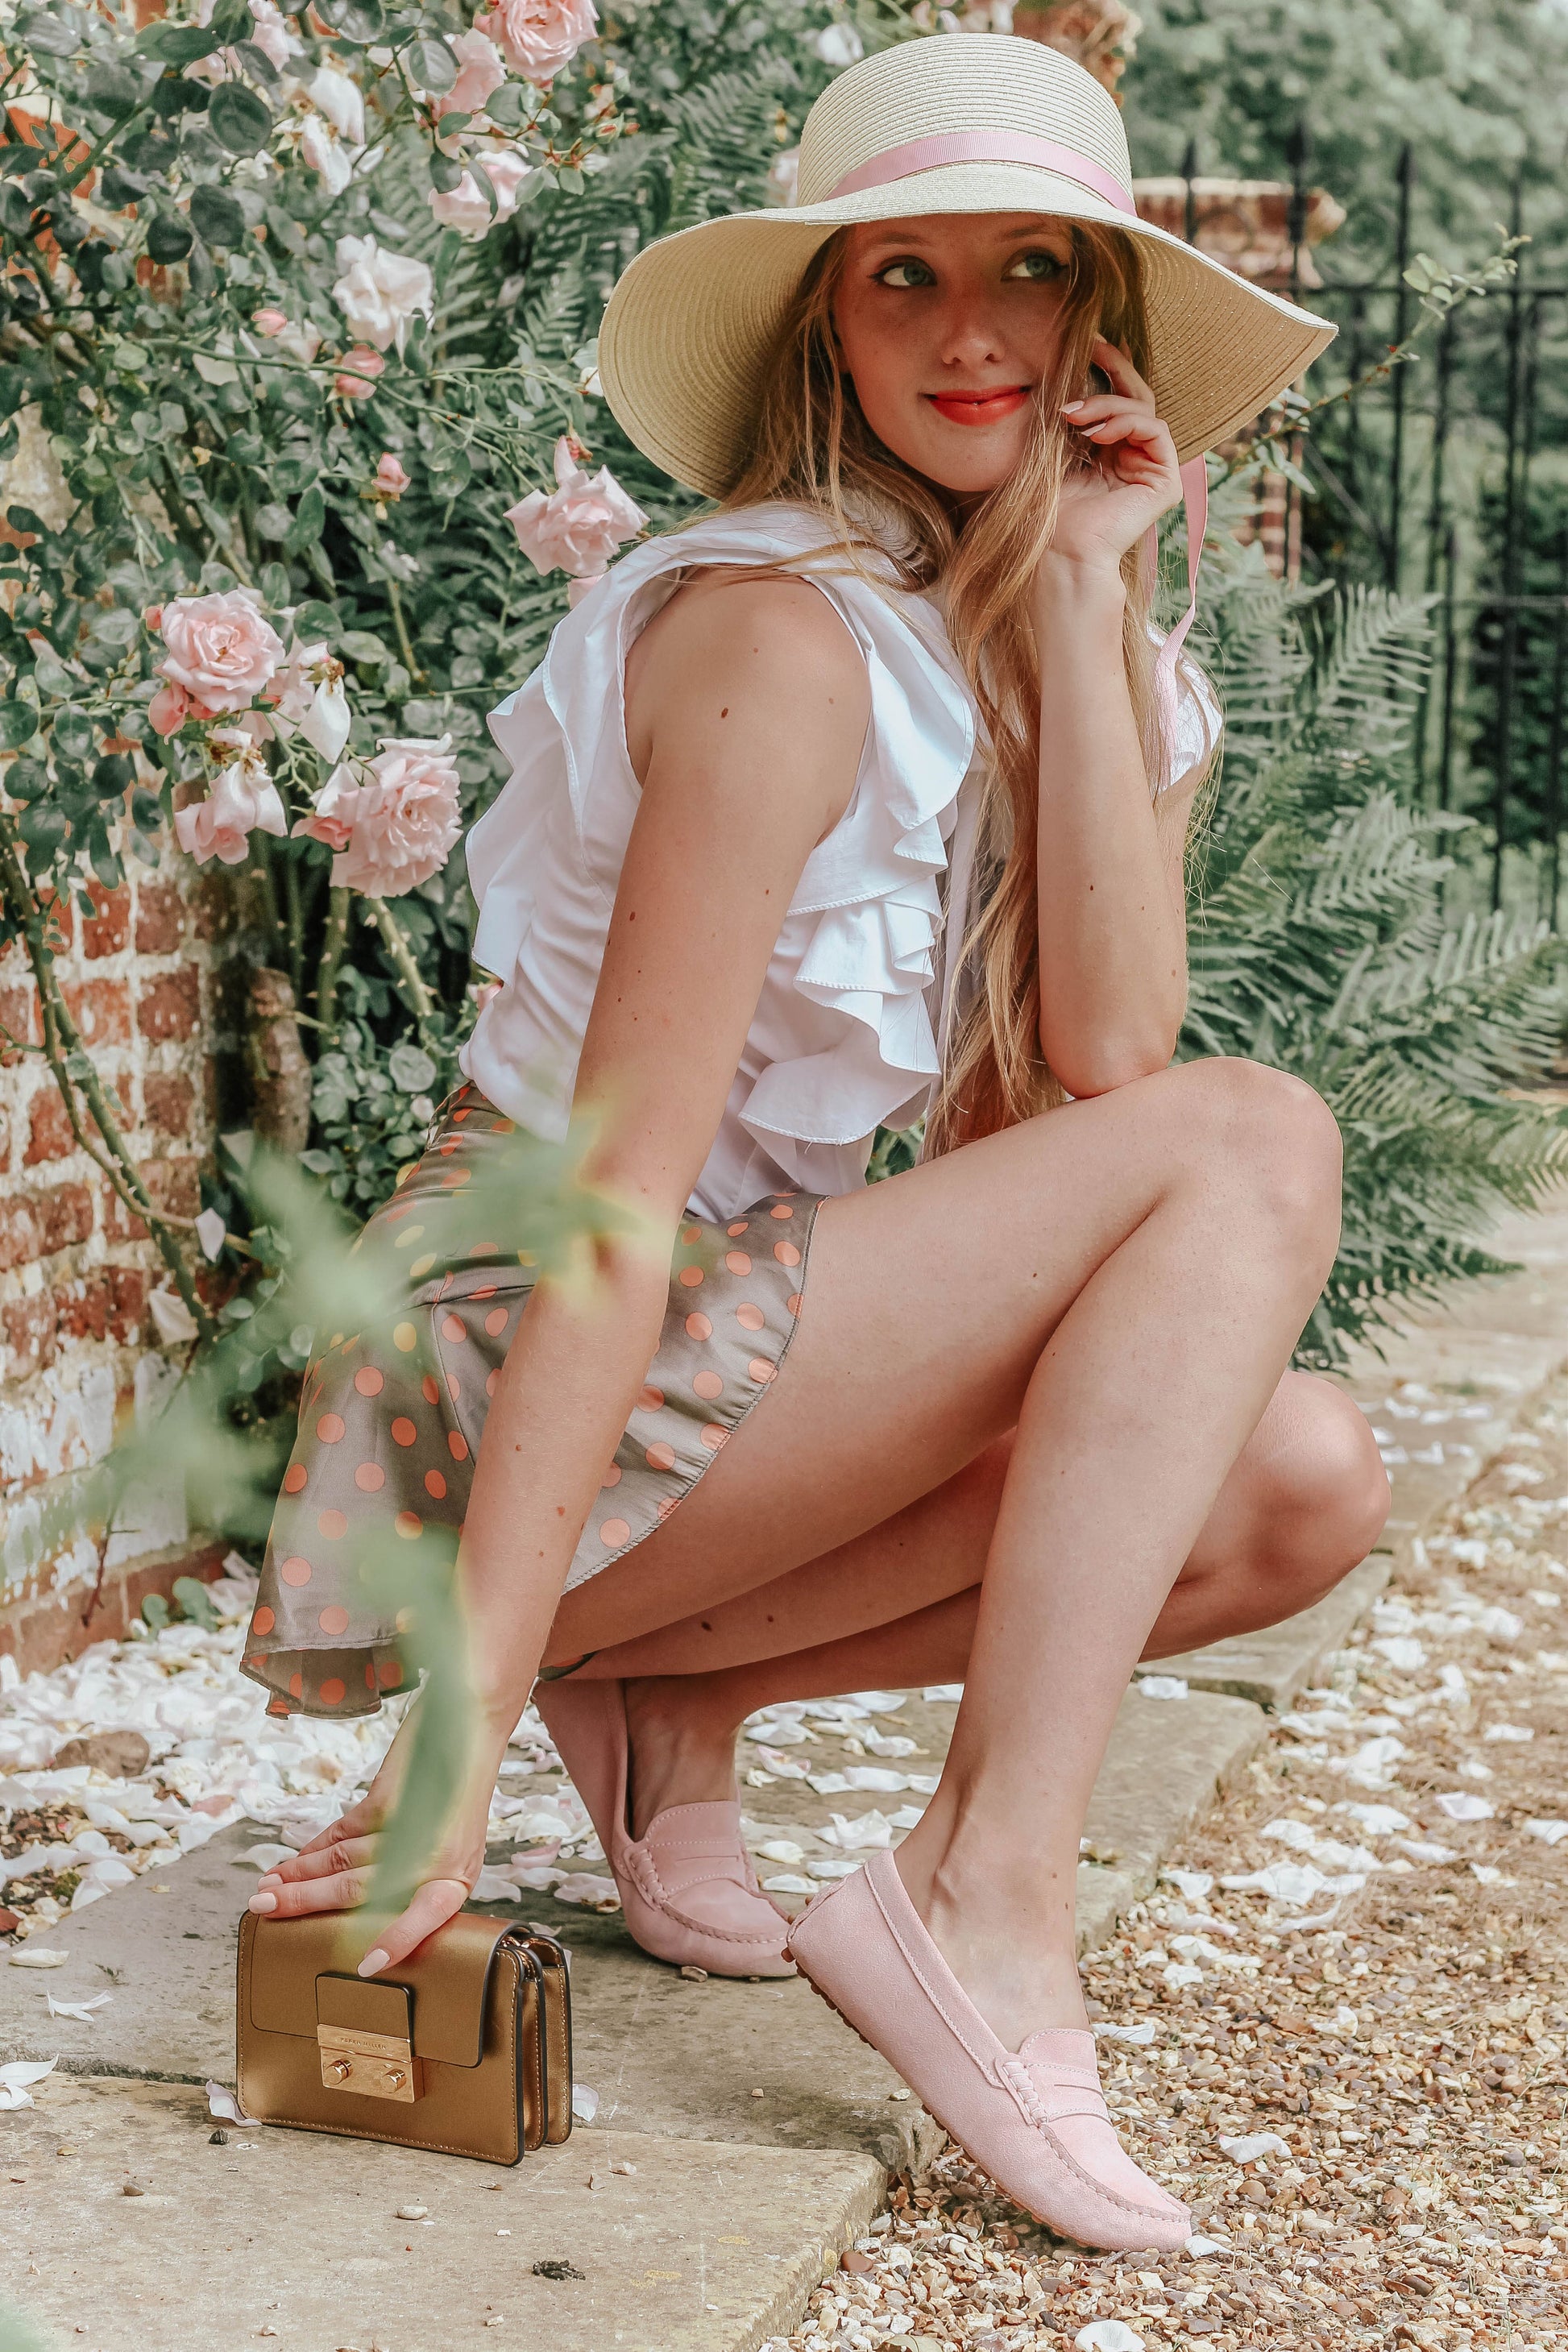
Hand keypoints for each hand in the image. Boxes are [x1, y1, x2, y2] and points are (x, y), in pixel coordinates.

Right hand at [248, 1706, 492, 1973]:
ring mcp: (411, 1825)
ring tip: (267, 1891)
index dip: (396, 1941)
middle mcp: (436, 1855)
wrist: (473, 1722)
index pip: (427, 1917)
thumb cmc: (461, 1791)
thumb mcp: (454, 1844)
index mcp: (457, 1877)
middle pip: (360, 1889)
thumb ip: (420, 1876)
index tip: (366, 1966)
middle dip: (306, 1902)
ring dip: (299, 1876)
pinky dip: (313, 1848)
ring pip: (342, 1861)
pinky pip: (343, 1831)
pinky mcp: (389, 1796)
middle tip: (266, 1913)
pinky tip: (292, 1860)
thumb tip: (369, 1911)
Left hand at [1045, 337, 1181, 585]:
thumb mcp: (1053, 448)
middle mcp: (1133, 459)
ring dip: (1107, 405)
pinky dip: (1127, 422)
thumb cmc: (1045, 507)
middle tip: (1093, 346)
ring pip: (1142, 410)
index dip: (1106, 370)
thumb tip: (1067, 372)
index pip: (1116, 401)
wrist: (1056, 551)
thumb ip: (1068, 415)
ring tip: (1073, 416)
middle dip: (1116, 368)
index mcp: (1108, 453)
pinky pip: (1155, 430)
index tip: (1086, 345)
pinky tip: (1096, 433)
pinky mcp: (1164, 481)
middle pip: (1136, 398)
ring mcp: (1151, 469)